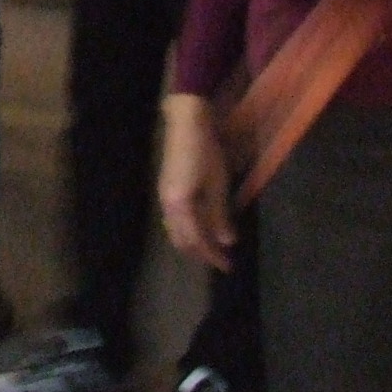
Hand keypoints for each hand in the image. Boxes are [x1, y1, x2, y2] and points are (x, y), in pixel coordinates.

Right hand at [158, 94, 234, 272]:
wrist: (186, 124)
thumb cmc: (206, 152)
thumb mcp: (217, 185)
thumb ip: (220, 214)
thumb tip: (227, 241)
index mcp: (179, 205)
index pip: (196, 240)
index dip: (212, 255)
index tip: (227, 266)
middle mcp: (167, 205)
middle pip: (181, 239)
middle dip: (200, 252)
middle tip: (221, 260)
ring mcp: (164, 197)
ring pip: (175, 230)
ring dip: (193, 241)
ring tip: (211, 246)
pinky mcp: (166, 190)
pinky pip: (174, 219)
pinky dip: (187, 229)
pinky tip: (200, 226)